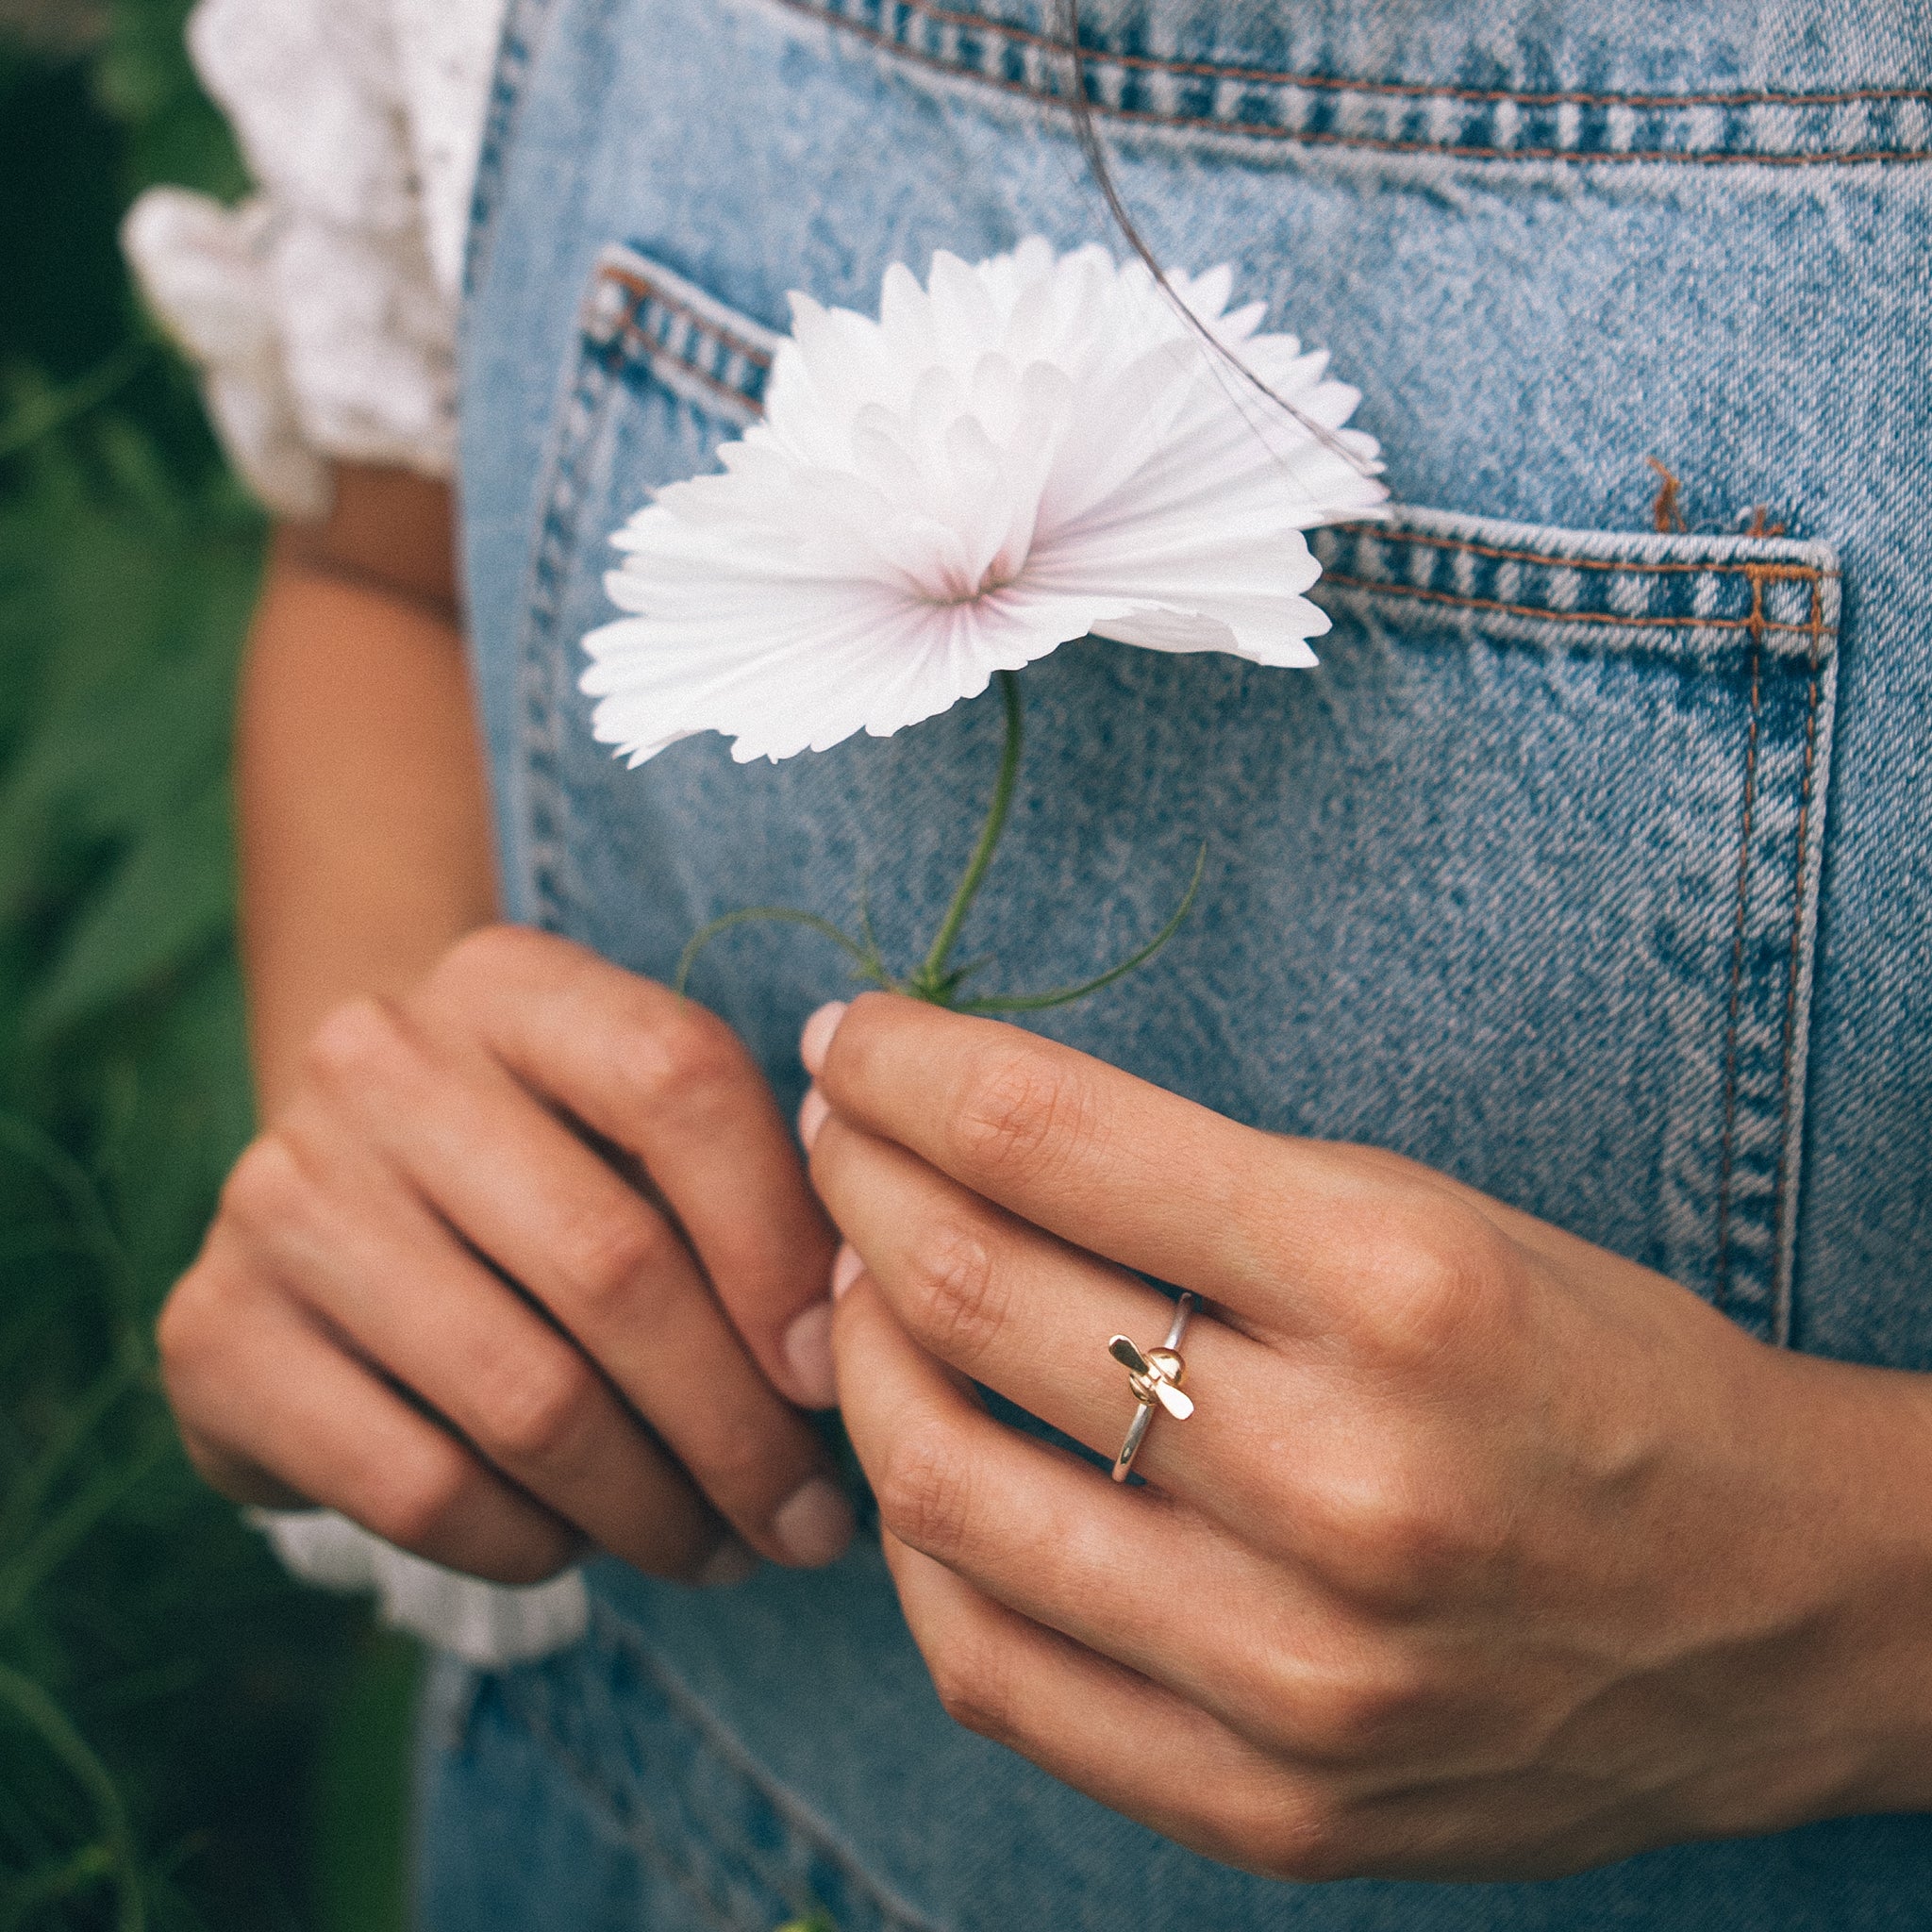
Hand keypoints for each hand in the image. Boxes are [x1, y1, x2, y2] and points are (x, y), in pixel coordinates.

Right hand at [159, 926, 852, 1585]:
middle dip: (739, 1427)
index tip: (832, 1370)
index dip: (779, 1241)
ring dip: (655, 1509)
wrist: (339, 1202)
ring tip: (723, 1551)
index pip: (679, 1080)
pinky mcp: (214, 1332)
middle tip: (808, 1520)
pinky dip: (531, 1543)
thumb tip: (837, 1349)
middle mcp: (379, 1063)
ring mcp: (280, 1194)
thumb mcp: (639, 1138)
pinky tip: (579, 1543)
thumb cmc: (548, 1170)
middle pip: (611, 1261)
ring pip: (527, 1398)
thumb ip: (749, 1197)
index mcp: (510, 984)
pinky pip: (419, 1487)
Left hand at [801, 994, 1931, 1879]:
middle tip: (831, 1138)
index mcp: (1395, 1281)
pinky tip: (916, 1466)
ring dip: (856, 1361)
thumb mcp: (1424, 1213)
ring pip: (946, 1492)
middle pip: (973, 1298)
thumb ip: (1189, 1184)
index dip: (907, 1068)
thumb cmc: (1589, 1366)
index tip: (854, 1037)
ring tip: (854, 1294)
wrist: (1775, 1611)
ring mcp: (1297, 1671)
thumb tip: (957, 1137)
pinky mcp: (1271, 1805)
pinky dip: (917, 1549)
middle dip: (855, 1185)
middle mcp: (1341, 1480)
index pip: (1049, 1138)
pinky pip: (994, 1670)